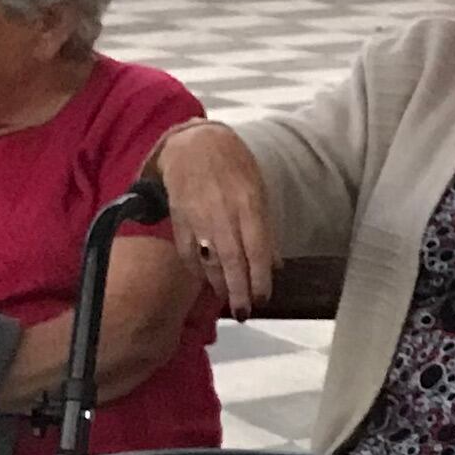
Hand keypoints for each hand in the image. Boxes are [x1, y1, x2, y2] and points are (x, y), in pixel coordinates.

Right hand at [154, 120, 273, 318]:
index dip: (260, 278)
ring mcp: (198, 216)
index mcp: (249, 205)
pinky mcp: (178, 217)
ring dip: (218, 283)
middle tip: (244, 312)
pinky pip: (187, 250)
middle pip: (233, 260)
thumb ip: (266, 229)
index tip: (263, 299)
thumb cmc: (233, 165)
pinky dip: (195, 268)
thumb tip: (276, 264)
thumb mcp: (258, 191)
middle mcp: (224, 213)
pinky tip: (203, 279)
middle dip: (239, 290)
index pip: (257, 250)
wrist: (193, 142)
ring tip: (226, 299)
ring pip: (209, 259)